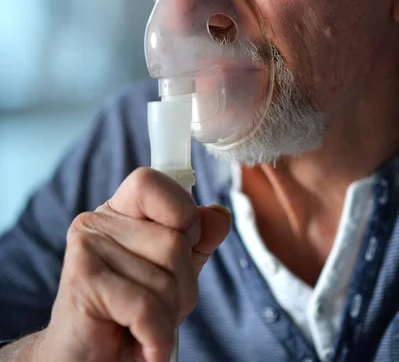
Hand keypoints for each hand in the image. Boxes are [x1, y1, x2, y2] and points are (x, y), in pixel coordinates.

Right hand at [41, 168, 230, 361]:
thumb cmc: (131, 318)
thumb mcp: (174, 274)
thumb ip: (197, 242)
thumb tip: (219, 216)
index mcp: (120, 211)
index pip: (152, 181)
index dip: (181, 211)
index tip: (184, 244)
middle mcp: (98, 221)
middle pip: (173, 242)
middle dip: (182, 288)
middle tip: (157, 309)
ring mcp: (86, 248)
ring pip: (164, 278)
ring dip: (167, 317)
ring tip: (143, 326)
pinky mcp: (82, 282)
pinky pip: (146, 307)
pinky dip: (156, 338)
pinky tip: (142, 347)